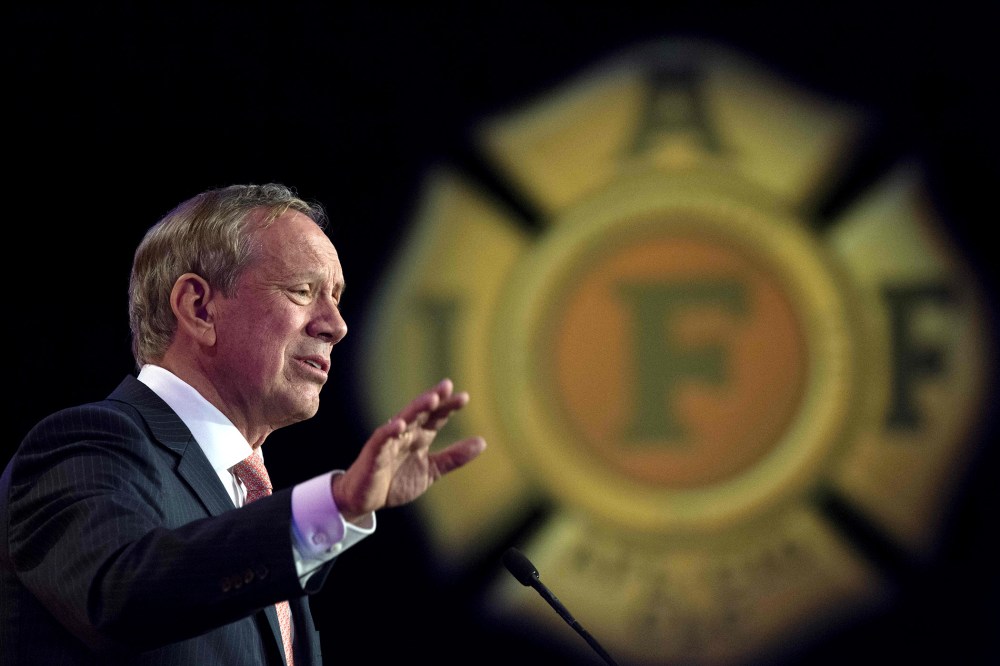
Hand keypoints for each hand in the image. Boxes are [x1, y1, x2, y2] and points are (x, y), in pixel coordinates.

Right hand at [332, 378, 485, 521]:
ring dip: (416, 409)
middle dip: (433, 399)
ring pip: (403, 420)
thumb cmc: (395, 482)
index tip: (464, 397)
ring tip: (430, 399)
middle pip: (421, 412)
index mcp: (419, 437)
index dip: (448, 407)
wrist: (365, 501)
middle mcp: (404, 434)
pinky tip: (400, 424)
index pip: (436, 417)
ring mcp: (388, 441)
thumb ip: (454, 457)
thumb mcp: (431, 470)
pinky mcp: (373, 452)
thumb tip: (483, 442)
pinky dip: (390, 431)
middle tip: (447, 386)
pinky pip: (382, 439)